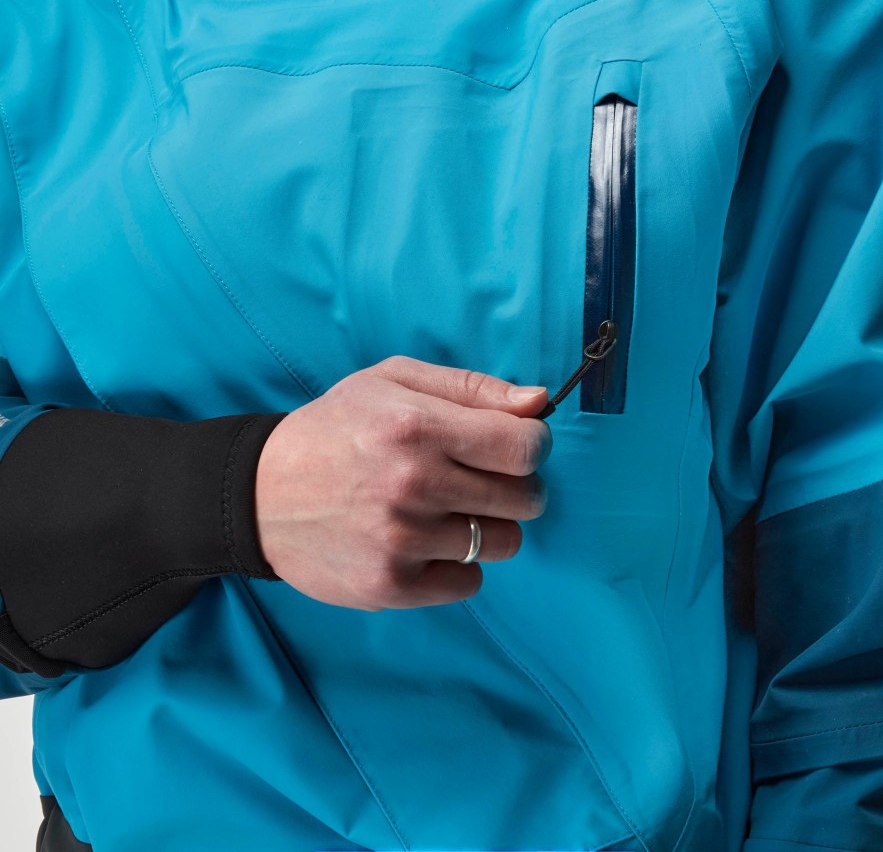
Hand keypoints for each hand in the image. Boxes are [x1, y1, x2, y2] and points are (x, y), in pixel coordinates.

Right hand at [254, 356, 551, 611]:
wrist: (259, 494)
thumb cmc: (336, 428)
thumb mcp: (394, 381)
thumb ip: (472, 388)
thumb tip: (540, 403)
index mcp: (418, 426)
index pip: (526, 448)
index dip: (532, 445)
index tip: (514, 446)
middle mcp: (414, 485)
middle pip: (526, 499)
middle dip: (515, 486)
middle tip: (477, 478)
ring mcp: (402, 541)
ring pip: (505, 543)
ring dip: (488, 526)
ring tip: (446, 509)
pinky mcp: (391, 585)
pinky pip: (470, 582)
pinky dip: (457, 564)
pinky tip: (425, 541)